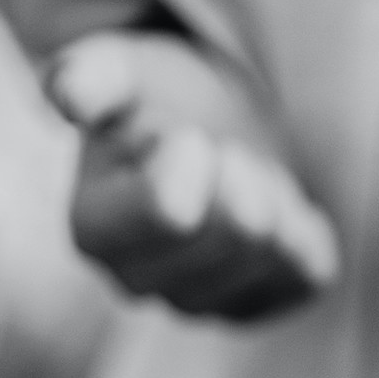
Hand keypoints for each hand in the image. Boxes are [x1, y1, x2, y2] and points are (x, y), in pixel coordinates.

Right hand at [46, 32, 337, 318]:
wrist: (200, 128)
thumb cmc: (153, 99)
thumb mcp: (120, 69)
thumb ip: (92, 75)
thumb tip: (69, 96)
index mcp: (94, 231)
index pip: (172, 210)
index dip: (195, 153)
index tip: (185, 135)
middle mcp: (139, 283)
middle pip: (240, 230)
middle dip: (242, 171)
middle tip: (220, 153)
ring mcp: (199, 305)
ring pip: (277, 254)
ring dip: (273, 197)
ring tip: (241, 178)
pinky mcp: (256, 309)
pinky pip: (310, 276)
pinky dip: (304, 231)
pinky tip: (273, 212)